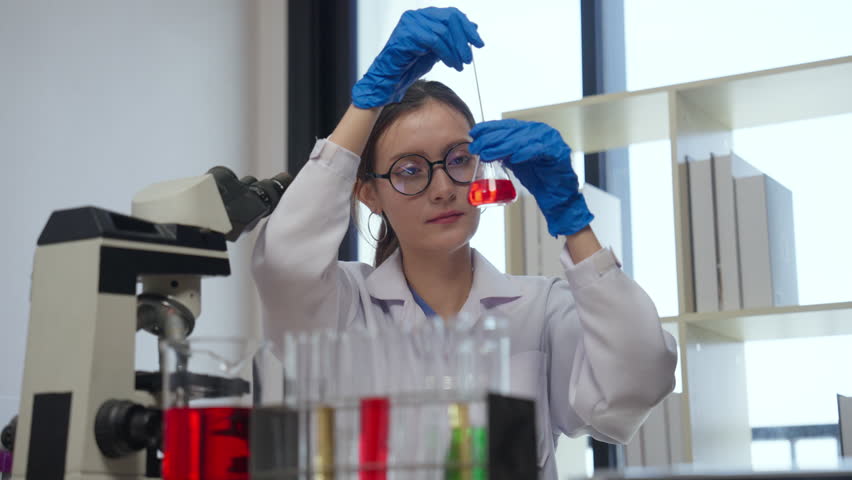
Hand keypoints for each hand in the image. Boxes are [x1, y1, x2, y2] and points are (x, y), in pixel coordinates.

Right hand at [351, 7, 483, 108]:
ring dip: (456, 50)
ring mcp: (410, 23)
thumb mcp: (438, 50)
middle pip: (450, 19)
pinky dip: (446, 53)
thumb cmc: (411, 64)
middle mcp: (416, 15)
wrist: (391, 79)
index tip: (479, 44)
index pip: (452, 14)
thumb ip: (452, 38)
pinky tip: (451, 64)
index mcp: (424, 15)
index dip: (468, 28)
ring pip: (443, 31)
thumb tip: (474, 28)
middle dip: (464, 40)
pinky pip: (434, 41)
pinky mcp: (407, 34)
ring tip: (460, 65)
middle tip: (469, 58)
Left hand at [469, 119, 593, 236]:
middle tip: (477, 147)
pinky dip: (526, 153)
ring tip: (488, 154)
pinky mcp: (559, 151)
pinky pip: (540, 150)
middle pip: (512, 132)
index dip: (489, 128)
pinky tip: (515, 158)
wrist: (556, 194)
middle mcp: (539, 131)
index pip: (506, 125)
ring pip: (522, 140)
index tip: (474, 133)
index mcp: (529, 131)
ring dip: (503, 147)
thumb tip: (482, 148)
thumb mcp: (514, 162)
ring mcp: (550, 140)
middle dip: (491, 139)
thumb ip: (502, 152)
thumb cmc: (537, 177)